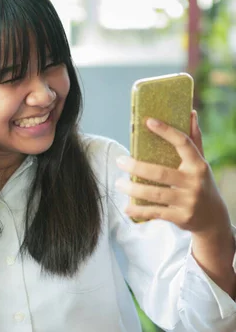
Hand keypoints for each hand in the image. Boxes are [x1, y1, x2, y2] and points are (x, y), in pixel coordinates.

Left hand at [115, 111, 229, 232]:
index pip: (183, 143)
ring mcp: (188, 201)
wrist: (213, 217)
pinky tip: (127, 207)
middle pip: (161, 173)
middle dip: (137, 167)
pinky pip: (156, 212)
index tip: (148, 121)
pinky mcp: (181, 217)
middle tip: (120, 161)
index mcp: (198, 164)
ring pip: (155, 194)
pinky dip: (139, 211)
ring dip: (134, 189)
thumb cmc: (201, 184)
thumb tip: (191, 113)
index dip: (166, 131)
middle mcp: (194, 182)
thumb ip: (194, 140)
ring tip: (118, 183)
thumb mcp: (201, 163)